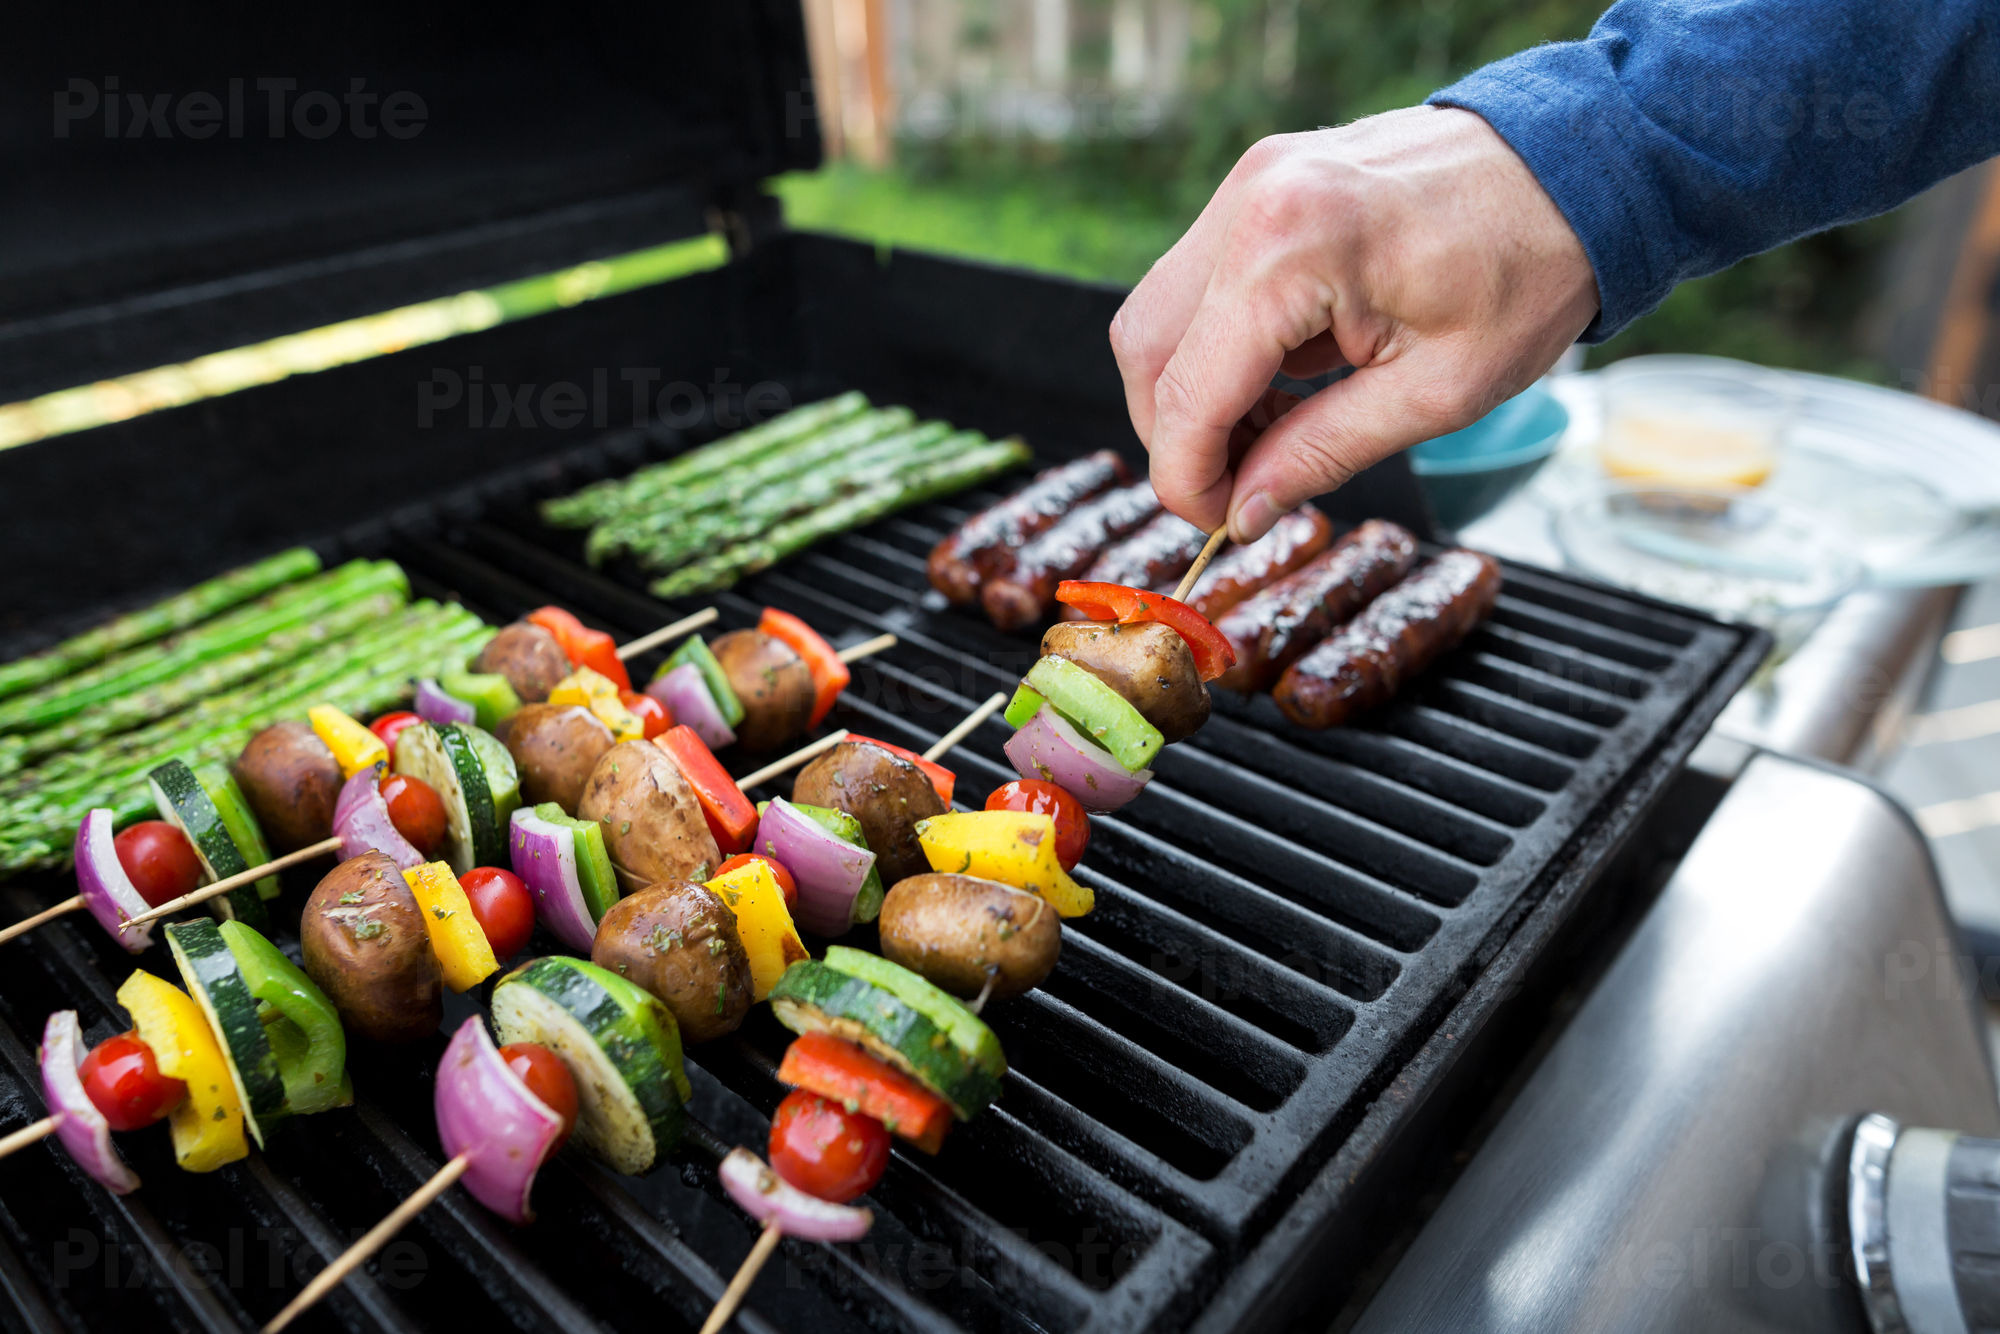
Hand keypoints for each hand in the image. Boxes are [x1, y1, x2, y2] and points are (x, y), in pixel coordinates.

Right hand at [1110, 106, 1599, 540]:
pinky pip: (1201, 283)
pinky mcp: (1261, 185)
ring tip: (1274, 435)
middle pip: (1146, 348)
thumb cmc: (1528, 268)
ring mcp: (1250, 184)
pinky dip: (1222, 347)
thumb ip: (1321, 454)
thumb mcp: (1436, 393)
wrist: (1579, 166)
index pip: (1188, 391)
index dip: (1188, 477)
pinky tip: (1285, 382)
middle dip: (1178, 434)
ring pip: (1160, 315)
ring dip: (1197, 391)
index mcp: (1291, 248)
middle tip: (1240, 489)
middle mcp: (1251, 201)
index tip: (1220, 524)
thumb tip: (1243, 511)